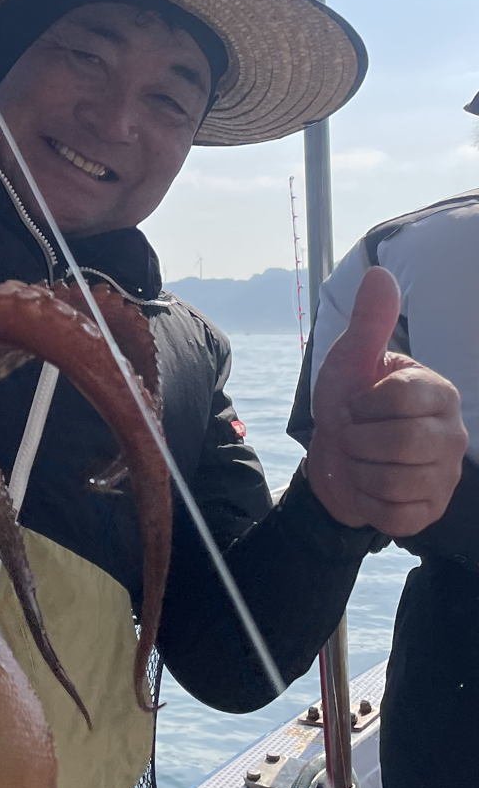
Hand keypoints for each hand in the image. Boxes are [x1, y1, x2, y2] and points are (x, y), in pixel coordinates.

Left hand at [306, 266, 467, 535]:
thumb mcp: (350, 361)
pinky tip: (371, 488)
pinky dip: (370, 503)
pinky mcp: (431, 511)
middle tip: (355, 436)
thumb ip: (369, 323)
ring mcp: (446, 475)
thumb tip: (379, 273)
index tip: (355, 404)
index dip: (362, 404)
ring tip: (363, 460)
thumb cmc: (348, 405)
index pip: (399, 398)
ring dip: (361, 472)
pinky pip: (396, 514)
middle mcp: (452, 433)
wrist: (334, 460)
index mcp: (438, 392)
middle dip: (358, 441)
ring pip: (395, 481)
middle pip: (399, 443)